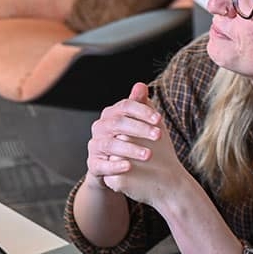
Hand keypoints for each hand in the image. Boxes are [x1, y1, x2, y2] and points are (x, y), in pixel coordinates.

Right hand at [85, 83, 188, 206]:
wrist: (113, 168)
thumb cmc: (127, 140)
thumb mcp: (135, 122)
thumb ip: (138, 104)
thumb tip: (141, 85)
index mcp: (110, 114)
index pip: (124, 106)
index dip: (142, 111)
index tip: (159, 119)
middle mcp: (100, 128)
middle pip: (118, 123)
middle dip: (140, 129)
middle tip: (159, 135)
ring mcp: (95, 146)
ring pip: (110, 144)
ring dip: (130, 148)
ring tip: (148, 154)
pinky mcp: (93, 165)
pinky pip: (101, 165)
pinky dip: (115, 166)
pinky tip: (129, 166)